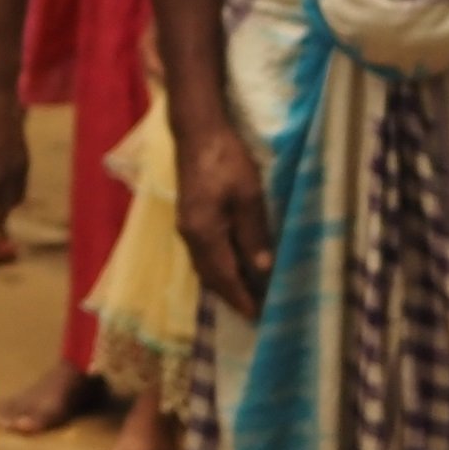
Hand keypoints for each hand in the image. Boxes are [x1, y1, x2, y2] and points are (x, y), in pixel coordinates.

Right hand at [173, 107, 273, 314]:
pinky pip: (202, 254)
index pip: (225, 276)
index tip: (257, 317)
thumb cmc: (226, 160)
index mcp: (204, 233)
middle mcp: (189, 236)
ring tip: (246, 295)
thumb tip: (262, 270)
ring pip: (204, 266)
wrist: (197, 132)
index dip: (241, 298)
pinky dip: (217, 268)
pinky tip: (231, 267)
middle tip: (255, 313)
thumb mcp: (249, 196)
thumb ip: (254, 234)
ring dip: (223, 283)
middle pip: (210, 276)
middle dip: (231, 296)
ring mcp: (186, 227)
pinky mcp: (189, 218)